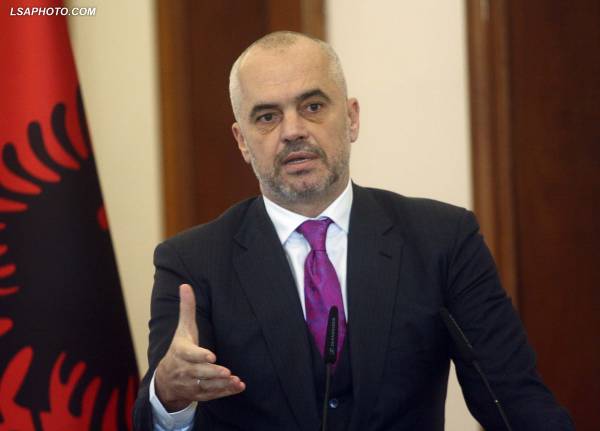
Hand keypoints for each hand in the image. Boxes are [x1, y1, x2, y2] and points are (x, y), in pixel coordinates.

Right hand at [154, 284, 244, 411]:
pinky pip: (212, 395)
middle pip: (198, 372)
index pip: (189, 355)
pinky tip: (238, 387)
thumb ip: (187, 309)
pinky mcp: (198, 394)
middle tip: (227, 371)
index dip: (200, 356)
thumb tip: (185, 285)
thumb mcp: (182, 330)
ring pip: (206, 386)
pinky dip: (225, 392)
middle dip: (212, 373)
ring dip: (221, 385)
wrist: (165, 379)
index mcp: (180, 352)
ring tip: (236, 380)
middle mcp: (184, 370)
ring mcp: (191, 384)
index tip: (212, 356)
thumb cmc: (179, 349)